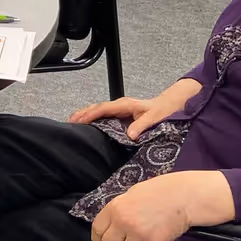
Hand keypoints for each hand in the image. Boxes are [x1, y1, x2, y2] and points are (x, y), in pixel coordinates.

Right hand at [69, 78, 201, 140]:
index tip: (79, 121)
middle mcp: (120, 105)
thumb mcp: (155, 118)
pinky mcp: (120, 114)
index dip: (90, 114)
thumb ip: (142, 126)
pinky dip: (91, 118)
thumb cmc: (164, 111)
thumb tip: (129, 136)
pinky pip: (102, 114)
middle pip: (95, 107)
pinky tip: (86, 125)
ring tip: (71, 124)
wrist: (172, 105)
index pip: (103, 108)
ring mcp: (119, 109)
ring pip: (97, 110)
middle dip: (81, 114)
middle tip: (67, 123)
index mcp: (125, 105)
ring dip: (84, 115)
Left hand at [91, 170, 233, 240]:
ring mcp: (139, 233)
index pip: (98, 228)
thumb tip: (110, 226)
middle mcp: (124, 221)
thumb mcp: (132, 195)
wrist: (184, 196)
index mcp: (115, 207)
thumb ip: (119, 210)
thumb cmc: (160, 192)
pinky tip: (156, 239)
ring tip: (144, 239)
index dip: (97, 239)